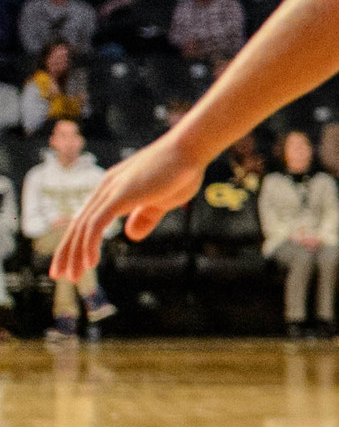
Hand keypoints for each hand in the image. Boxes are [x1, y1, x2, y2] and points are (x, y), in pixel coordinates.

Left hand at [47, 133, 203, 283]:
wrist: (190, 150)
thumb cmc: (180, 172)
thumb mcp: (161, 201)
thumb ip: (145, 217)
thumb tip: (131, 235)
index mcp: (113, 190)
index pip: (86, 220)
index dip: (76, 243)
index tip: (73, 263)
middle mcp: (105, 189)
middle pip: (77, 225)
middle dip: (67, 253)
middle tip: (60, 275)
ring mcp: (111, 191)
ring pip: (82, 228)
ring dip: (74, 254)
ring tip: (72, 276)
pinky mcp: (120, 195)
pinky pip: (96, 224)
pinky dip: (89, 244)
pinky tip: (90, 262)